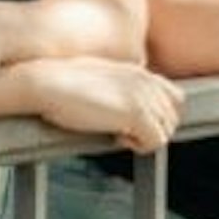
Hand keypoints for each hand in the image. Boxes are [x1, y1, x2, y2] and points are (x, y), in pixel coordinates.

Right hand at [30, 56, 184, 153]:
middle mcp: (146, 82)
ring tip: (117, 133)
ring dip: (144, 138)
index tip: (136, 123)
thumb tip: (120, 110)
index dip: (159, 116)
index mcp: (139, 72)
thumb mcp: (98, 79)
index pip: (175, 98)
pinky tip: (115, 137)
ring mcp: (143, 96)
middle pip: (173, 118)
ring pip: (166, 131)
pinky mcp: (136, 113)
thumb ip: (119, 89)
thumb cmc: (60, 82)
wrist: (44, 81)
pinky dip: (138, 146)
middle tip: (123, 131)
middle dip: (151, 129)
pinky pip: (156, 142)